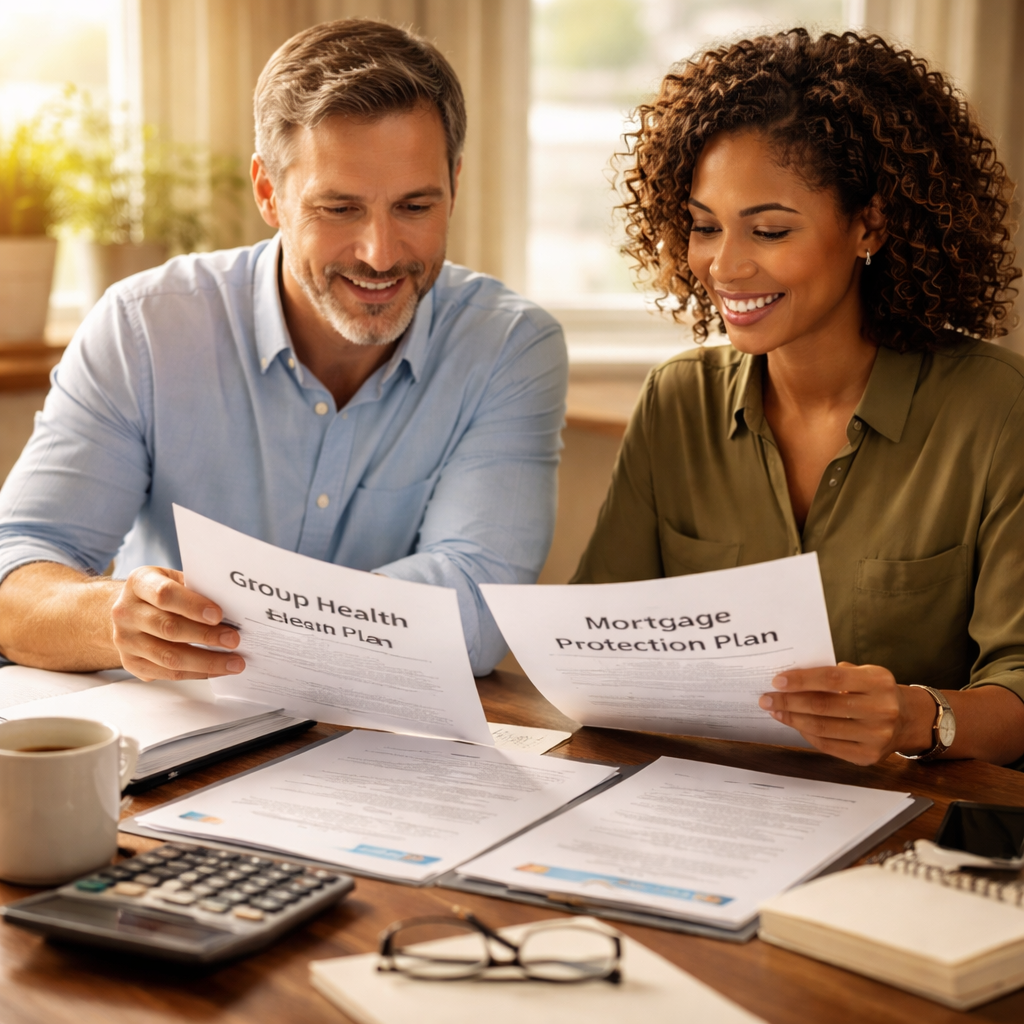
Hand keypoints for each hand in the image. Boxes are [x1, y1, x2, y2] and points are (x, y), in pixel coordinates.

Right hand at [111, 566, 244, 680]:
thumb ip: (196, 589)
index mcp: (139, 583)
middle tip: (233, 640)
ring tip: (234, 662)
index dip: (193, 606)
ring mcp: (126, 640)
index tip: (218, 615)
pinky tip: (217, 670)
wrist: (129, 610)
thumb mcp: (174, 579)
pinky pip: (168, 673)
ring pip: (169, 657)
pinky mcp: (131, 663)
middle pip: (169, 628)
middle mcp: (126, 612)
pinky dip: (197, 673)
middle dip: (206, 636)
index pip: (164, 594)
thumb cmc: (160, 592)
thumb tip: (233, 607)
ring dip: (207, 662)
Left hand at [758, 662, 933, 764]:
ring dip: (792, 719)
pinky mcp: (868, 756)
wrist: (907, 719)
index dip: (802, 680)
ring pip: (822, 728)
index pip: (832, 678)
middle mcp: (881, 710)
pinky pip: (828, 745)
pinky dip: (806, 733)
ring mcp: (876, 736)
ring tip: (775, 710)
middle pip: (823, 706)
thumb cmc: (875, 691)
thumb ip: (834, 673)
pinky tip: (794, 723)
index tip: (777, 681)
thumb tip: (791, 677)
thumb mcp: (864, 673)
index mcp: (878, 682)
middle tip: (766, 698)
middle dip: (789, 701)